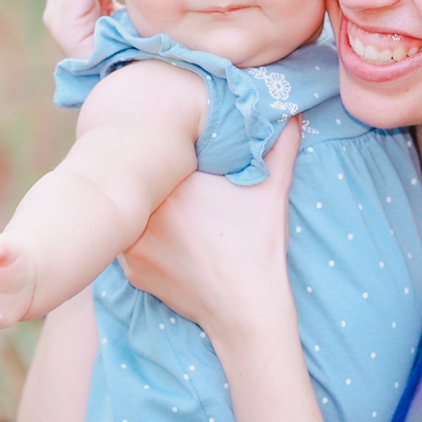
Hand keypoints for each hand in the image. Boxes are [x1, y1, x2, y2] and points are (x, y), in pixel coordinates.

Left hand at [120, 119, 300, 340]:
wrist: (246, 310)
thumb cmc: (258, 246)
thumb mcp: (273, 189)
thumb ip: (280, 144)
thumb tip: (289, 111)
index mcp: (170, 186)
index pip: (159, 157)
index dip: (171, 154)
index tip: (185, 158)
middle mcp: (142, 215)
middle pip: (142, 185)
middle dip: (157, 181)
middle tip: (180, 185)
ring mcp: (131, 247)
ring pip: (133, 214)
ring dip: (148, 211)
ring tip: (175, 213)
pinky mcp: (132, 273)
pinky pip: (131, 245)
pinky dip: (148, 242)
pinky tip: (172, 243)